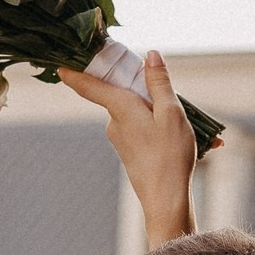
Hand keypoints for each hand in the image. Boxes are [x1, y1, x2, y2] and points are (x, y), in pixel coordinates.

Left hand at [60, 50, 196, 245]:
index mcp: (121, 108)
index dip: (75, 73)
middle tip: (176, 102)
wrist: (166, 200)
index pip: (91, 86)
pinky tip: (190, 144)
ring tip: (194, 132)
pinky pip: (145, 130)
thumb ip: (159, 82)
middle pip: (124, 94)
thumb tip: (150, 55)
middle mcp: (115, 123)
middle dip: (149, 92)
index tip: (60, 66)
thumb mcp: (170, 112)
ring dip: (164, 116)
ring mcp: (121, 139)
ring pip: (139, 113)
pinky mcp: (130, 151)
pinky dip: (165, 132)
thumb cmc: (169, 155)